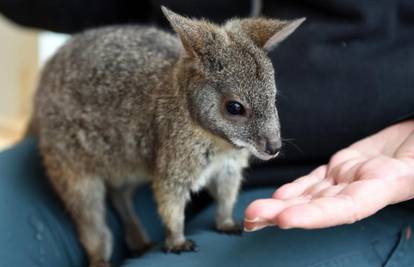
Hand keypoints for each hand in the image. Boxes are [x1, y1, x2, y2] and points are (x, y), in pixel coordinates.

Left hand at [244, 120, 413, 230]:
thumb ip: (409, 169)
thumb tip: (389, 171)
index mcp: (387, 186)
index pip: (346, 208)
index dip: (315, 216)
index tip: (284, 219)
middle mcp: (363, 189)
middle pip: (319, 206)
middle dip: (283, 213)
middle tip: (252, 217)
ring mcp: (351, 178)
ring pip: (311, 194)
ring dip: (280, 204)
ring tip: (253, 212)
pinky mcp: (343, 167)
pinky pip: (316, 180)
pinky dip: (296, 188)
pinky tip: (277, 196)